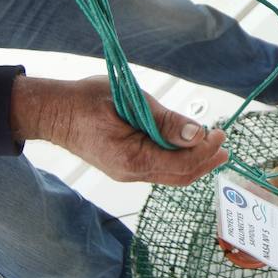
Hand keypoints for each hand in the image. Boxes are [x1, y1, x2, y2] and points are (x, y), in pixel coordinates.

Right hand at [11, 75, 227, 185]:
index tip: (220, 134)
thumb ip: (164, 120)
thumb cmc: (85, 101)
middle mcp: (130, 173)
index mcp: (131, 159)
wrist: (53, 113)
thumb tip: (196, 134)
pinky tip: (187, 145)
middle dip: (205, 161)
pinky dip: (177, 159)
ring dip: (194, 161)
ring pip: (170, 175)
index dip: (204, 151)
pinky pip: (159, 168)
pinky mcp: (125, 166)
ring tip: (213, 146)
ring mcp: (127, 172)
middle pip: (179, 176)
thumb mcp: (129, 101)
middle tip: (224, 144)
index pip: (179, 164)